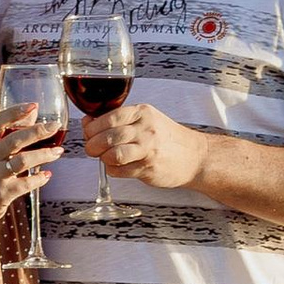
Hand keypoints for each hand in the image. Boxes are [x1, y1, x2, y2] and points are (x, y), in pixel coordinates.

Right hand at [0, 104, 54, 245]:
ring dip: (44, 155)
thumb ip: (10, 134)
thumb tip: (34, 113)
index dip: (14, 112)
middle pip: (14, 140)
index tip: (33, 105)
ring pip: (23, 161)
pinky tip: (47, 175)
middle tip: (54, 126)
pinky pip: (26, 184)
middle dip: (37, 131)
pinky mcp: (2, 194)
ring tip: (58, 152)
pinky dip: (39, 178)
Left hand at [83, 101, 204, 191]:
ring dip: (102, 158)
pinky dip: (112, 170)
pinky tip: (117, 167)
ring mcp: (148, 150)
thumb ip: (121, 120)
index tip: (88, 132)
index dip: (92, 127)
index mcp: (142, 113)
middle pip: (108, 137)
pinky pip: (120, 171)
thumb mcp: (147, 119)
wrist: (195, 157)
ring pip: (112, 154)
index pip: (109, 117)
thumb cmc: (167, 138)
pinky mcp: (148, 168)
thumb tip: (89, 122)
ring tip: (104, 158)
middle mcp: (145, 129)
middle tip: (92, 149)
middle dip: (92, 145)